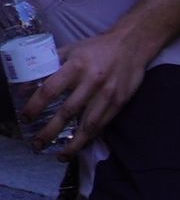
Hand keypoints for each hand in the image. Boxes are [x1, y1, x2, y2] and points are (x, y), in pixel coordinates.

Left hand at [28, 28, 149, 154]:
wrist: (133, 44)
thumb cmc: (97, 48)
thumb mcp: (72, 50)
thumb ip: (51, 65)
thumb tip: (29, 84)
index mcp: (76, 66)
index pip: (49, 90)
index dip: (35, 106)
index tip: (26, 118)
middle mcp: (91, 81)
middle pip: (67, 112)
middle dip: (49, 132)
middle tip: (37, 145)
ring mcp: (108, 93)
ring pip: (88, 124)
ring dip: (73, 143)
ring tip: (61, 155)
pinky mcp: (120, 101)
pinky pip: (103, 123)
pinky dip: (91, 136)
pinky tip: (81, 144)